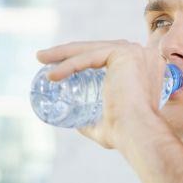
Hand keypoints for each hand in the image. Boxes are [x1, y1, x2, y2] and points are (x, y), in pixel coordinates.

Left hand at [36, 40, 167, 148]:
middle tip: (43, 58)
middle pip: (97, 48)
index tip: (57, 64)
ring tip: (41, 59)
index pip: (105, 56)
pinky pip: (90, 57)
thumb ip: (94, 122)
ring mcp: (135, 52)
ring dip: (63, 53)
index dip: (79, 57)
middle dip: (67, 51)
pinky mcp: (126, 53)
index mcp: (141, 67)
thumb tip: (77, 125)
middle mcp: (142, 55)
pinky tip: (52, 75)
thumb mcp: (107, 124)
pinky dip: (69, 65)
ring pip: (91, 49)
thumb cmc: (125, 133)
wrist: (137, 134)